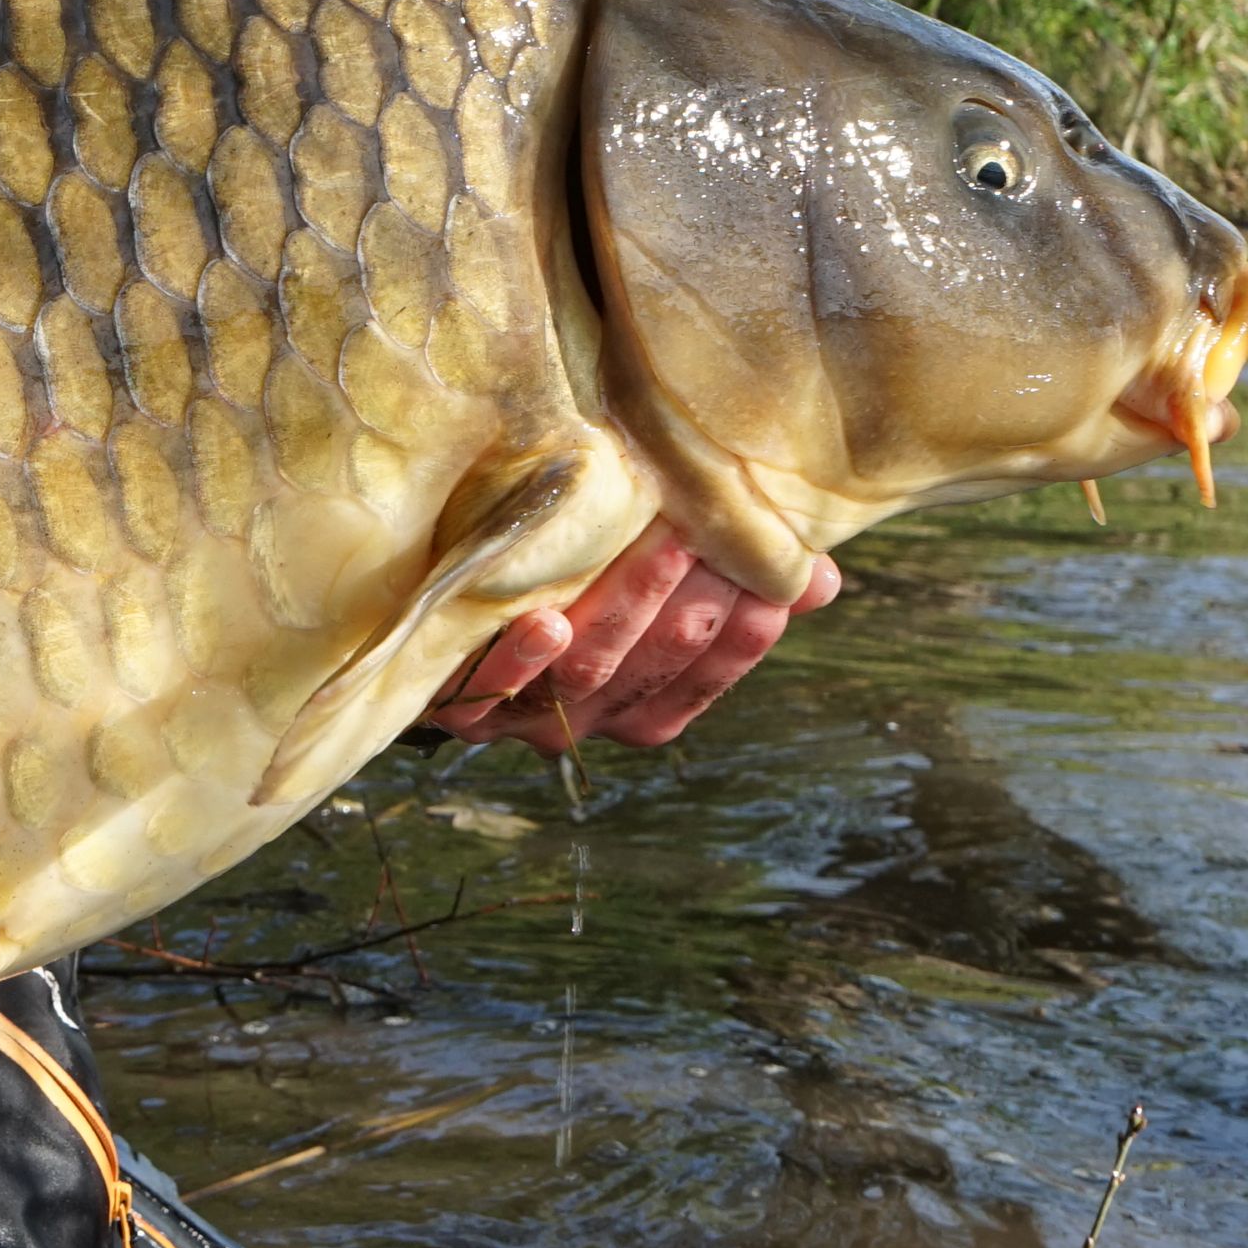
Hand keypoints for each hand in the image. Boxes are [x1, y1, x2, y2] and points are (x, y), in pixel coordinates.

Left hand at [421, 522, 838, 750]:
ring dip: (629, 604)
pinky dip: (522, 657)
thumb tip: (820, 575)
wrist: (426, 617)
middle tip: (716, 529)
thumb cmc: (561, 587)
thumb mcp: (646, 582)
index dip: (751, 627)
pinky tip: (545, 619)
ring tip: (664, 542)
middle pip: (655, 661)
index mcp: (647, 706)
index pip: (711, 671)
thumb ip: (726, 580)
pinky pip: (492, 690)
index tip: (785, 574)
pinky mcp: (458, 704)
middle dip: (693, 597)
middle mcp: (592, 718)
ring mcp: (527, 715)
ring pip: (589, 669)